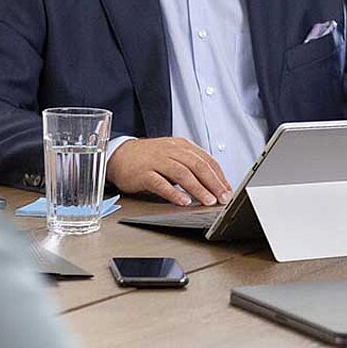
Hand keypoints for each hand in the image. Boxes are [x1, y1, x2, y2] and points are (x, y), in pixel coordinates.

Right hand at [106, 137, 232, 205]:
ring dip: (197, 188)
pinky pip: (160, 183)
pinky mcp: (143, 173)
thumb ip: (190, 166)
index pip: (206, 160)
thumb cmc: (149, 158)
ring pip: (182, 173)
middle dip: (213, 183)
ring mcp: (157, 161)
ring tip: (208, 201)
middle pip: (197, 165)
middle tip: (223, 198)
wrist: (119, 155)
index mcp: (182, 146)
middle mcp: (171, 150)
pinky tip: (183, 201)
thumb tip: (213, 184)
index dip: (219, 176)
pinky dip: (174, 193)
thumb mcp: (173, 156)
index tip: (228, 190)